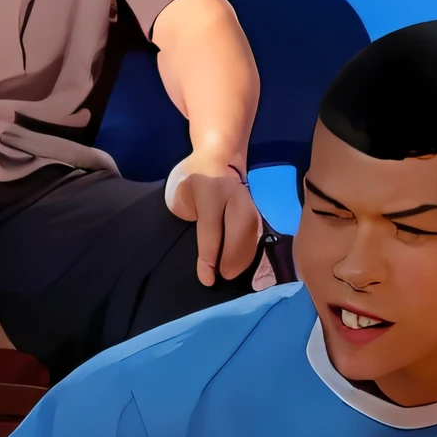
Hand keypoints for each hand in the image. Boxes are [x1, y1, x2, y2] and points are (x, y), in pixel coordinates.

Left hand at [166, 152, 265, 284]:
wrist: (218, 157)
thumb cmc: (192, 179)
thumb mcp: (180, 196)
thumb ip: (189, 218)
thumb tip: (203, 250)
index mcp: (210, 190)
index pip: (211, 229)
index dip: (209, 257)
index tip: (207, 279)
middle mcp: (234, 194)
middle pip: (238, 231)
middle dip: (232, 258)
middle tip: (223, 277)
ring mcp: (248, 200)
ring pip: (251, 232)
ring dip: (244, 257)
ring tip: (233, 273)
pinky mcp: (255, 207)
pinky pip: (256, 231)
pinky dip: (250, 249)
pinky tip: (244, 262)